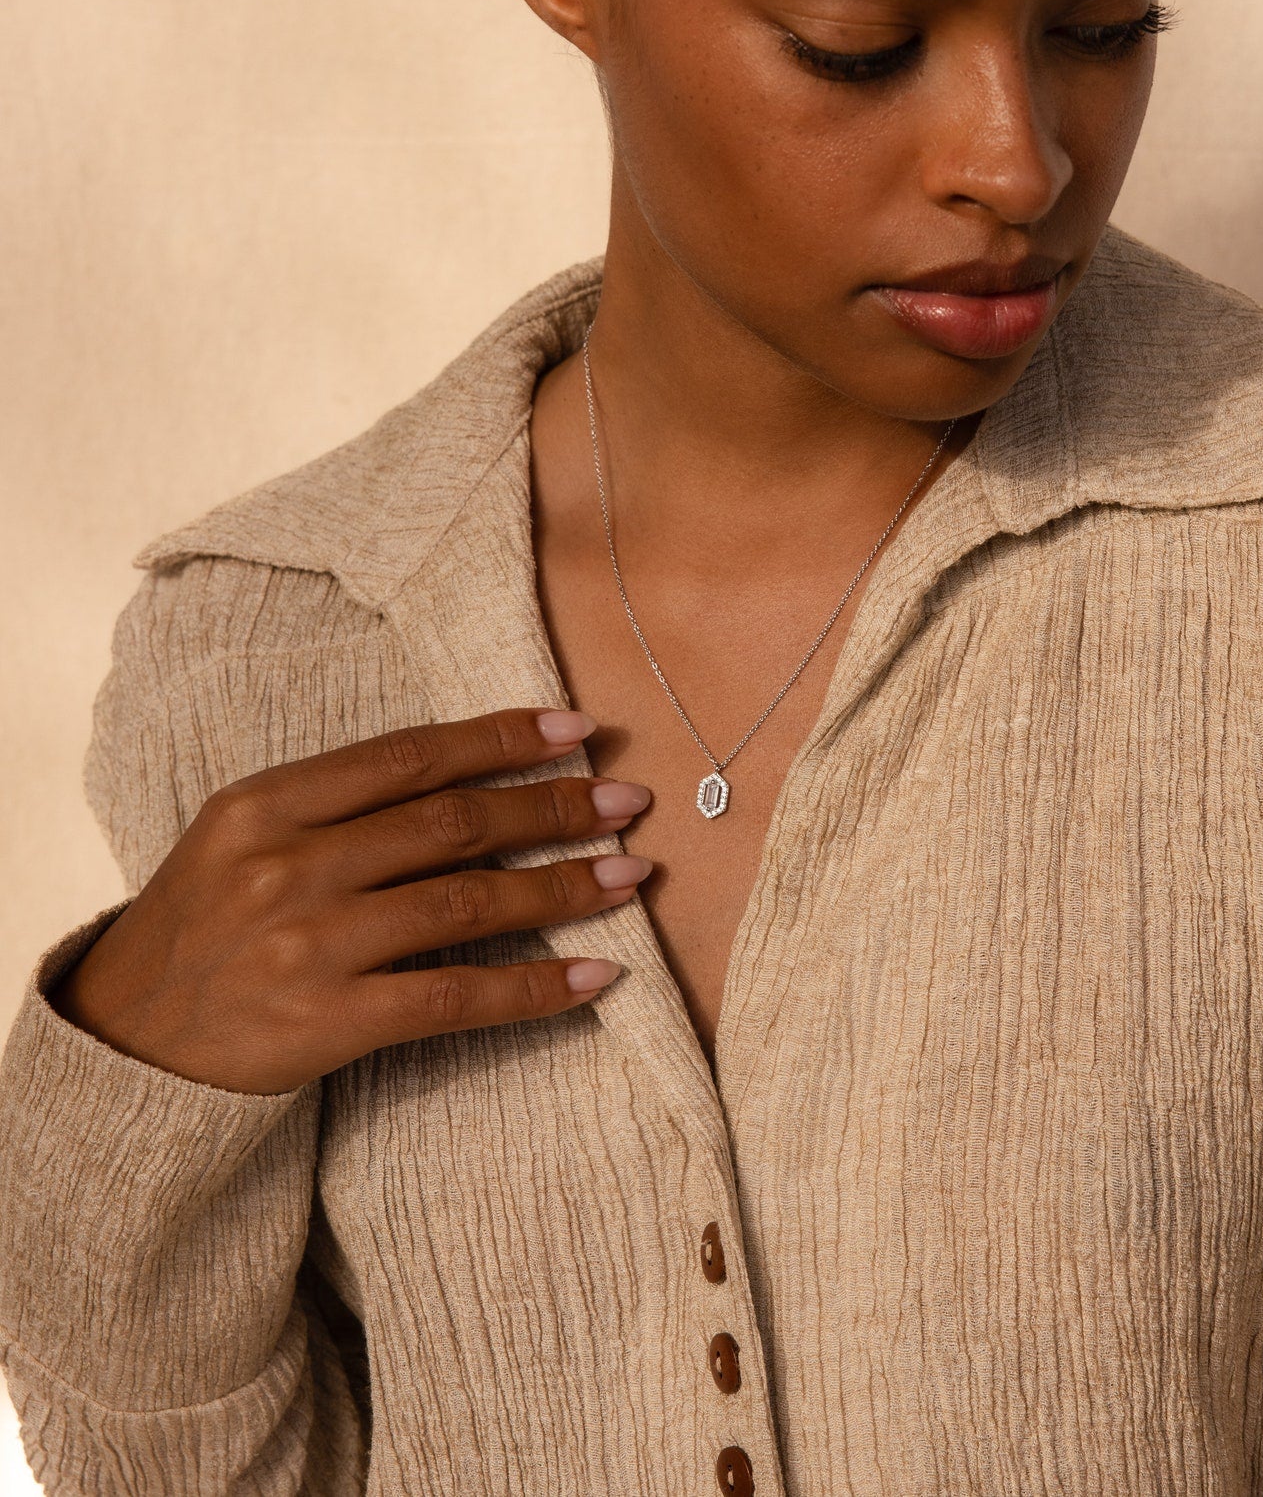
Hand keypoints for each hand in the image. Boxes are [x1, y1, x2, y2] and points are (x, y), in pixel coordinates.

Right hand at [47, 708, 650, 1094]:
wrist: (125, 1041)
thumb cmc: (205, 924)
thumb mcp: (245, 836)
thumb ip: (340, 803)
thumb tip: (472, 776)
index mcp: (266, 803)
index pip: (410, 756)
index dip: (502, 738)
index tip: (578, 729)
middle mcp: (288, 865)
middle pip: (452, 823)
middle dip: (553, 808)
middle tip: (629, 802)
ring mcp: (308, 946)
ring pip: (467, 903)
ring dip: (562, 887)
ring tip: (630, 876)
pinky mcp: (327, 1022)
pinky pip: (457, 997)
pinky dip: (535, 987)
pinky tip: (596, 977)